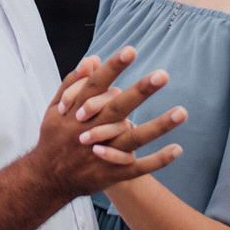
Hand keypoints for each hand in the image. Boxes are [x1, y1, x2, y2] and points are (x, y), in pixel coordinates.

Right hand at [31, 46, 186, 197]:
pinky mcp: (112, 174)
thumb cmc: (54, 138)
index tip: (131, 50)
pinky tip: (178, 148)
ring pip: (133, 139)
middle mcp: (90, 131)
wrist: (47, 180)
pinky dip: (158, 160)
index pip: (97, 86)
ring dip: (158, 126)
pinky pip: (139, 168)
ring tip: (182, 111)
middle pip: (118, 108)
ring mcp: (103, 154)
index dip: (113, 68)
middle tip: (163, 75)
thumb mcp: (54, 109)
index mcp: (76, 112)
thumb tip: (93, 59)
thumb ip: (73, 83)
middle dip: (140, 92)